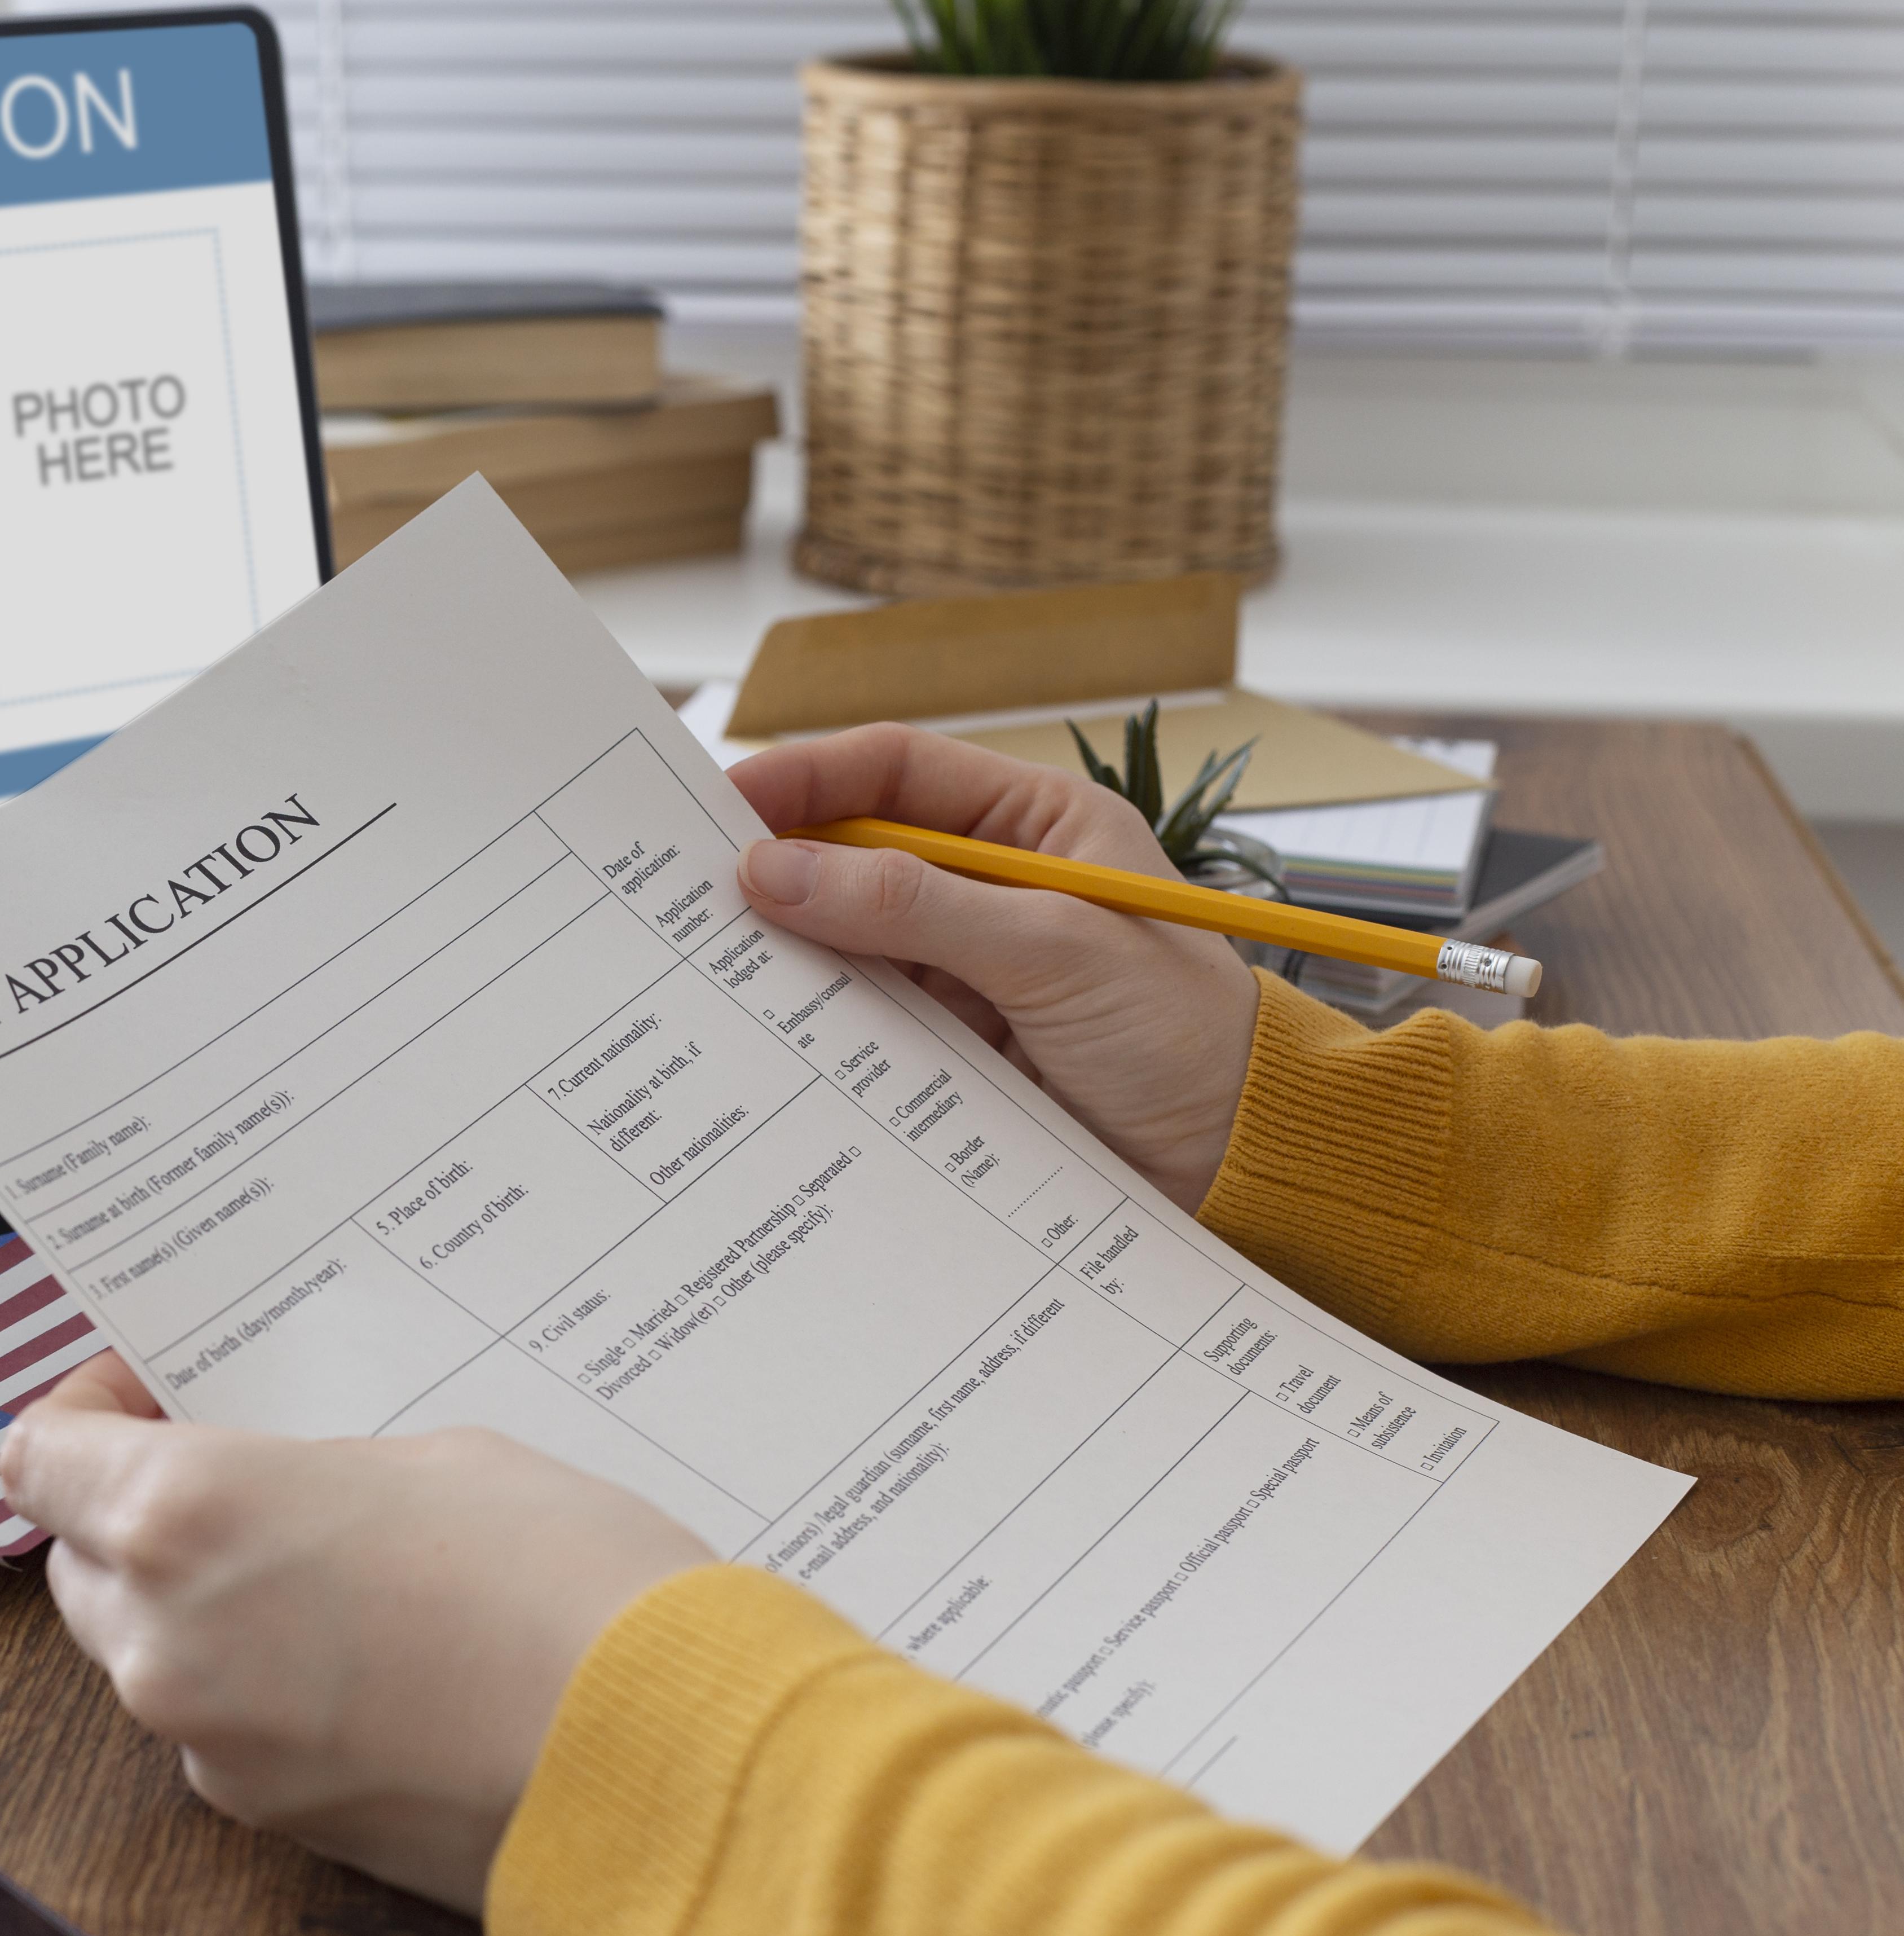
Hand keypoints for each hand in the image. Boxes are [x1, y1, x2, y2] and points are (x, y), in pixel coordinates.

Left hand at [0, 1353, 711, 1910]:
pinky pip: (222, 1731)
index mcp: (184, 1514)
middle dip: (138, 1521)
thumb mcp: (430, 1460)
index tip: (138, 1399)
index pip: (38, 1462)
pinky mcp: (270, 1818)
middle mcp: (165, 1637)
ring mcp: (210, 1743)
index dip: (81, 1420)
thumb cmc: (561, 1575)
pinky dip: (263, 1690)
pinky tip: (369, 1657)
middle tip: (241, 1481)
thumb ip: (308, 1478)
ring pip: (148, 1656)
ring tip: (327, 1572)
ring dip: (202, 1610)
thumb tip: (279, 1503)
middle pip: (83, 1568)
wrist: (656, 1751)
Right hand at [729, 723, 1259, 1209]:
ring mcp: (972, 964)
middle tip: (691, 886)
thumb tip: (773, 872)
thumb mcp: (1050, 949)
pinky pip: (865, 1014)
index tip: (723, 805)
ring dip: (792, 947)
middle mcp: (995, 883)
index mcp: (1036, 824)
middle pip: (859, 851)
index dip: (806, 777)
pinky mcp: (957, 1041)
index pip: (896, 772)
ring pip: (852, 936)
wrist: (1243, 1163)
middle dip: (782, 864)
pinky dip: (816, 1016)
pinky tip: (767, 1024)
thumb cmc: (1183, 1035)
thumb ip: (910, 903)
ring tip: (712, 958)